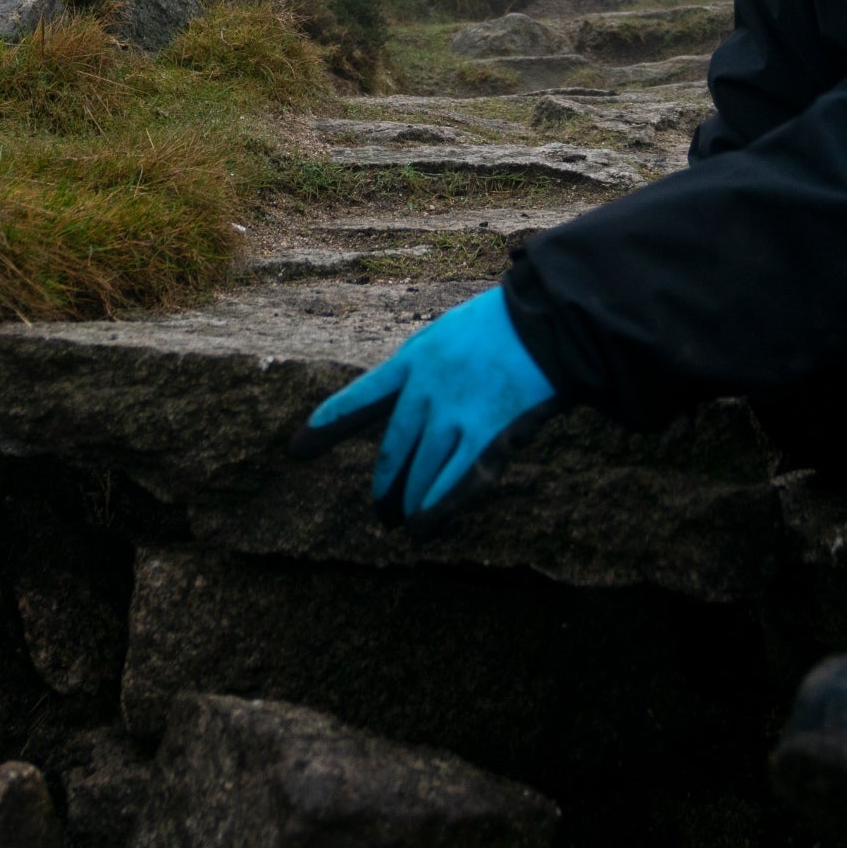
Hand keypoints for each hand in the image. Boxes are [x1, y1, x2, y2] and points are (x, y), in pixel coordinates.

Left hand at [288, 287, 559, 531]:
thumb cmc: (503, 326)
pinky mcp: (488, 436)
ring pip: (422, 470)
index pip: (361, 397)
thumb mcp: (448, 334)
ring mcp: (456, 414)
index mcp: (415, 359)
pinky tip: (424, 526)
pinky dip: (438, 506)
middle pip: (395, 448)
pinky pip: (456, 480)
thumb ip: (426, 370)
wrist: (549, 321)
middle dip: (386, 484)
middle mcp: (427, 389)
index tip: (297, 449)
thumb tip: (412, 406)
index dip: (329, 424)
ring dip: (410, 501)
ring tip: (403, 524)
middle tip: (380, 508)